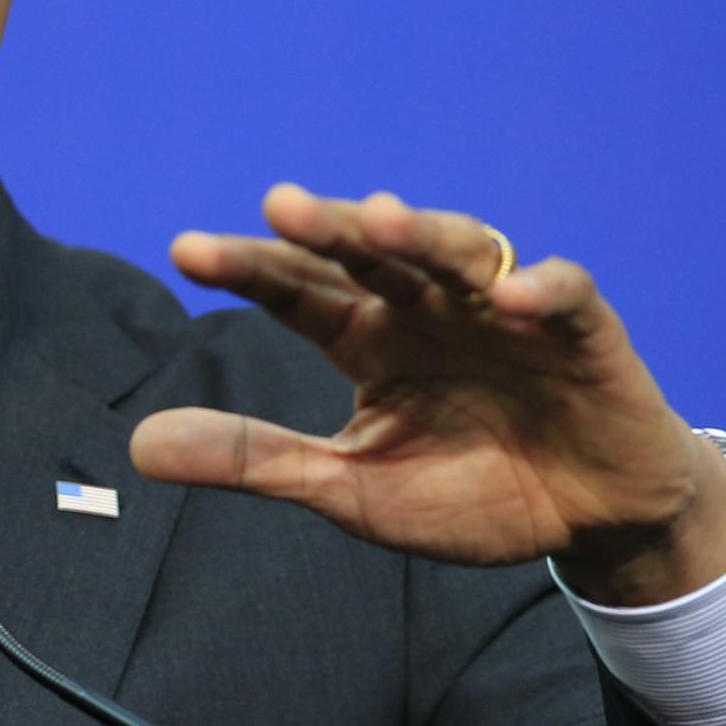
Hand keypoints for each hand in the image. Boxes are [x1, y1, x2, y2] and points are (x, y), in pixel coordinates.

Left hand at [129, 186, 725, 604]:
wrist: (588, 521)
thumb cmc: (467, 492)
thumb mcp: (349, 487)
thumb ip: (255, 459)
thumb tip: (137, 446)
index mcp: (366, 337)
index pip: (297, 291)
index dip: (248, 267)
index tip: (186, 251)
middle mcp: (426, 306)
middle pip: (369, 252)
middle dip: (328, 227)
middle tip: (279, 205)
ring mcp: (503, 309)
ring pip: (458, 250)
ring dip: (422, 233)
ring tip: (379, 221)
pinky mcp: (582, 330)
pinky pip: (564, 295)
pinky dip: (541, 290)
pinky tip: (510, 297)